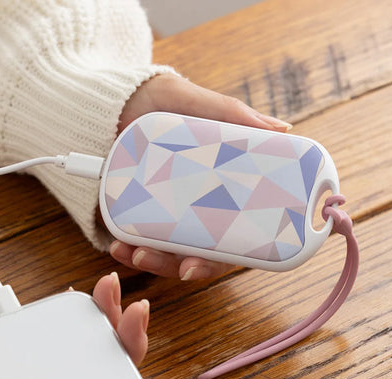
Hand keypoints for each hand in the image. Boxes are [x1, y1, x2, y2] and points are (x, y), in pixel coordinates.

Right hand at [0, 272, 147, 378]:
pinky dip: (78, 315)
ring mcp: (31, 371)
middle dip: (119, 343)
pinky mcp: (26, 348)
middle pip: (92, 377)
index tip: (132, 354)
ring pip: (80, 351)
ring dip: (103, 323)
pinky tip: (89, 298)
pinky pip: (60, 334)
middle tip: (133, 310)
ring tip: (112, 292)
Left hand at [109, 73, 291, 279]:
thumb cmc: (155, 99)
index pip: (229, 234)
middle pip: (198, 252)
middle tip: (174, 266)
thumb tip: (283, 130)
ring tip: (135, 253)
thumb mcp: (191, 101)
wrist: (108, 101)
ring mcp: (162, 212)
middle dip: (183, 265)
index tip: (198, 264)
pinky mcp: (135, 212)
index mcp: (217, 189)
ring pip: (166, 253)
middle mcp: (193, 206)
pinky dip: (128, 247)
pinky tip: (120, 245)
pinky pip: (136, 239)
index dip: (219, 256)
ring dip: (154, 262)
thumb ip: (231, 113)